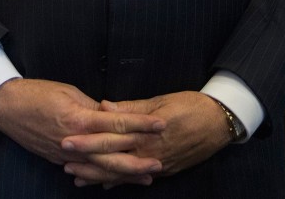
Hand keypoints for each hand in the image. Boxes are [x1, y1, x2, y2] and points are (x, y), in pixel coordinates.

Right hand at [0, 78, 164, 184]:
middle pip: (113, 154)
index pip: (118, 124)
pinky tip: (114, 181)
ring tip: (145, 177)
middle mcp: (75, 141)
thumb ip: (94, 108)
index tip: (161, 125)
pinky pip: (84, 171)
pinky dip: (101, 177)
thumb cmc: (38, 93)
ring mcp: (66, 154)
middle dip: (138, 160)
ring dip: (124, 174)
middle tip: (160, 163)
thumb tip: (114, 115)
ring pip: (101, 168)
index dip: (141, 125)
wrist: (6, 106)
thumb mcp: (70, 93)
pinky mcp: (58, 159)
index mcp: (80, 119)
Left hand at [61, 91, 228, 187]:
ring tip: (78, 178)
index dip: (86, 142)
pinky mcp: (166, 170)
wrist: (220, 122)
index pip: (109, 139)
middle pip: (112, 161)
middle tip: (64, 163)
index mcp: (144, 134)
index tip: (66, 141)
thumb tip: (105, 106)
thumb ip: (131, 108)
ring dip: (99, 176)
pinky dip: (120, 181)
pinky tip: (105, 183)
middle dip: (87, 163)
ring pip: (122, 174)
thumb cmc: (191, 106)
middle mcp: (148, 154)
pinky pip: (138, 178)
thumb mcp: (160, 101)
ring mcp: (157, 165)